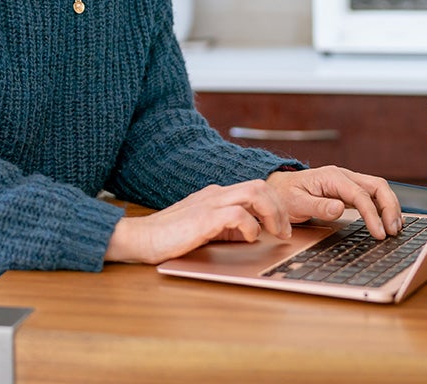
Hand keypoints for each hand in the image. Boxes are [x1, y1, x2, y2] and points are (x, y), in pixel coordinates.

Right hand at [104, 180, 291, 263]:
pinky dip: (250, 226)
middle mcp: (216, 194)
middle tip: (285, 233)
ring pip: (254, 193)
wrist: (141, 238)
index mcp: (216, 195)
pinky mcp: (203, 218)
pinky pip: (237, 214)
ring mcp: (209, 203)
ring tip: (275, 234)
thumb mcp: (206, 230)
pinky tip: (248, 239)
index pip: (255, 190)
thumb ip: (227, 227)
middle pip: (260, 186)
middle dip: (280, 209)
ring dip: (272, 214)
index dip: (276, 207)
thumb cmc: (170, 237)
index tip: (283, 228)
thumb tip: (253, 232)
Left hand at [265, 167, 402, 238]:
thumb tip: (340, 209)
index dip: (373, 215)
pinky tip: (388, 221)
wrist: (278, 188)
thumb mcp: (296, 202)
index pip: (360, 195)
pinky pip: (372, 196)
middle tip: (393, 230)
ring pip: (378, 189)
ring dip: (390, 207)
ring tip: (395, 228)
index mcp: (332, 177)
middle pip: (377, 186)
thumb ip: (318, 206)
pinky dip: (383, 207)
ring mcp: (348, 182)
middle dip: (390, 207)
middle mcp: (343, 176)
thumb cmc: (285, 195)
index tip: (379, 233)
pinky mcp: (349, 191)